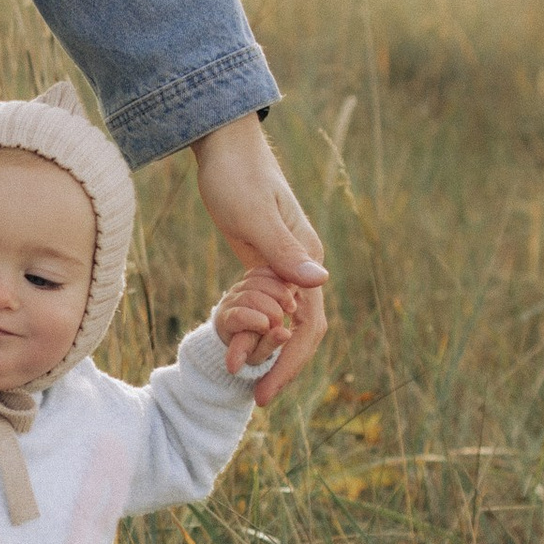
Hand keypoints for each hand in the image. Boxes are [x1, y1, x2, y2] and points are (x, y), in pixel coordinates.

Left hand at [191, 114, 327, 404]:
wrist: (224, 146)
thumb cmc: (236, 175)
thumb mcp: (254, 215)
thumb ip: (284, 251)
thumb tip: (319, 282)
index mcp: (306, 259)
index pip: (310, 326)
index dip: (291, 363)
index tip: (266, 393)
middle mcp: (302, 267)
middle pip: (300, 331)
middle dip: (279, 364)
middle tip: (254, 398)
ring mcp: (283, 265)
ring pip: (282, 321)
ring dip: (262, 347)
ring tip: (233, 368)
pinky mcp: (264, 262)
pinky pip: (266, 307)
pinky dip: (253, 328)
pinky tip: (235, 342)